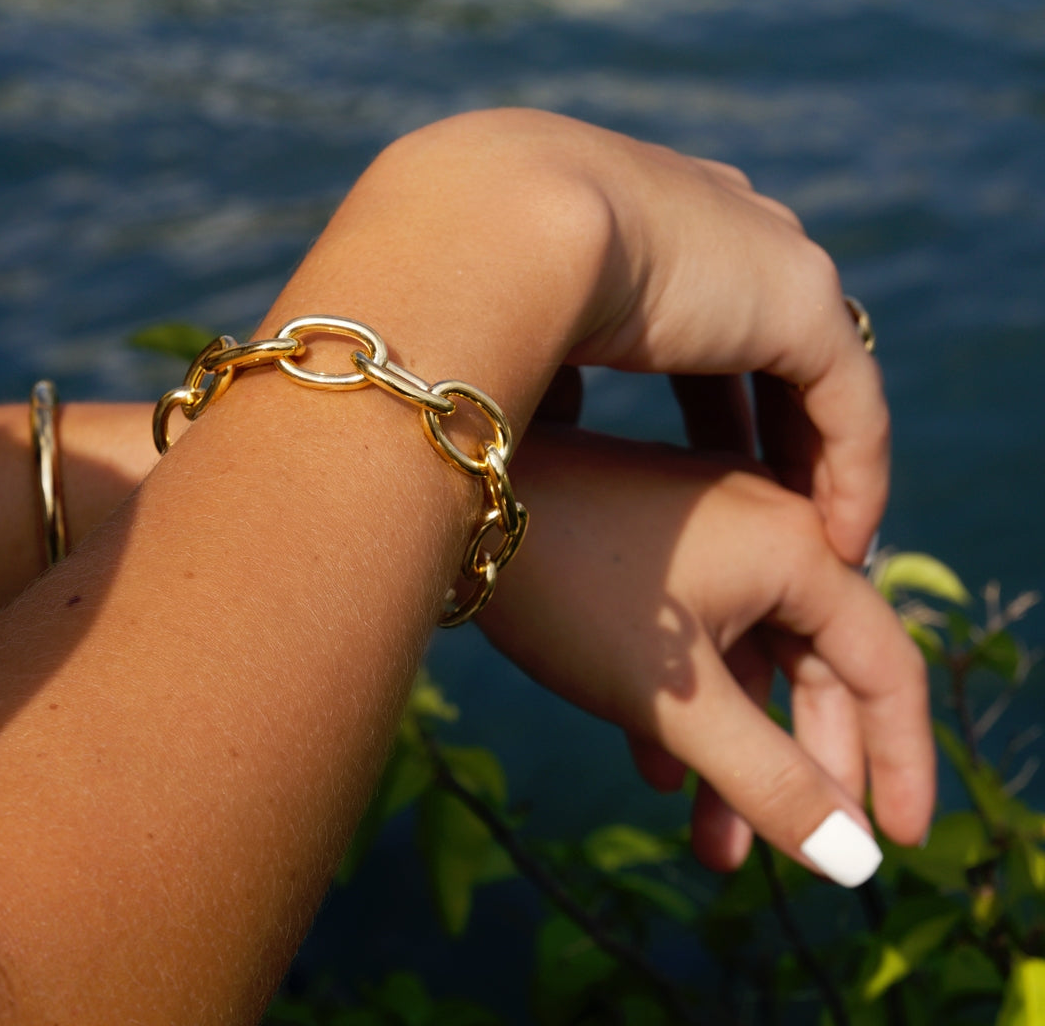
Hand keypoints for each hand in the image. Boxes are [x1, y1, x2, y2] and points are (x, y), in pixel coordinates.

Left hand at [479, 425, 933, 885]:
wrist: (460, 501)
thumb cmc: (570, 590)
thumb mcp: (674, 702)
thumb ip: (767, 780)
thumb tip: (853, 861)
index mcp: (798, 550)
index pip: (883, 669)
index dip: (898, 761)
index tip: (901, 844)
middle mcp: (771, 530)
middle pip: (819, 668)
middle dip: (804, 769)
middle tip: (791, 854)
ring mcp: (716, 533)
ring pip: (752, 660)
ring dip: (739, 751)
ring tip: (712, 846)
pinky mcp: (666, 546)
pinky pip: (704, 634)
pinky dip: (692, 704)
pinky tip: (655, 767)